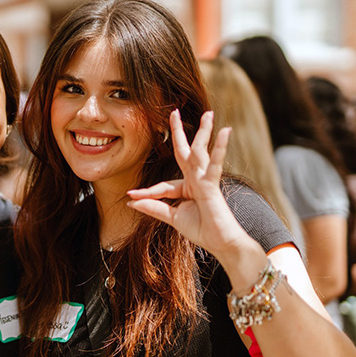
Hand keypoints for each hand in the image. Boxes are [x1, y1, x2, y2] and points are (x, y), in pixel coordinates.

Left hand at [127, 110, 252, 260]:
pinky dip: (219, 148)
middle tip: (174, 113)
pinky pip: (214, 164)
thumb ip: (154, 208)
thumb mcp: (172, 218)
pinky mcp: (213, 185)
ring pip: (200, 152)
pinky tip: (224, 131)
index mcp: (186, 187)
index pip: (162, 185)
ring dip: (204, 132)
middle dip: (178, 132)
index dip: (146, 192)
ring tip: (209, 113)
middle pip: (185, 152)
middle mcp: (196, 180)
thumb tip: (131, 202)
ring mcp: (205, 180)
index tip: (130, 195)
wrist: (221, 243)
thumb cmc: (202, 230)